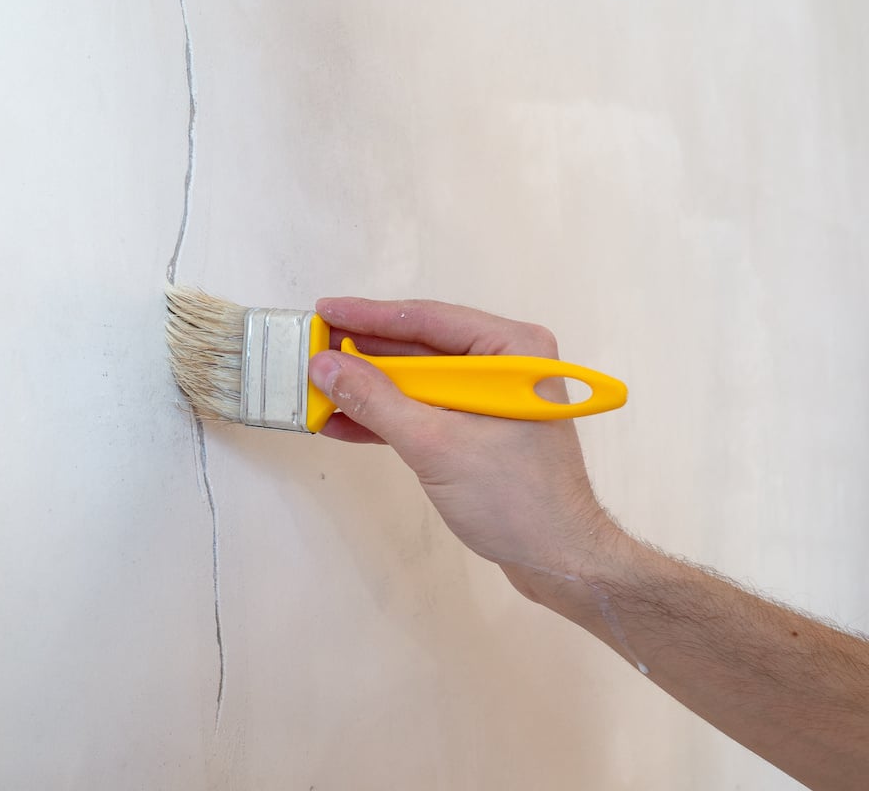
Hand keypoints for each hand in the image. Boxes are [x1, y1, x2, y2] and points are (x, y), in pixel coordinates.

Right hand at [308, 296, 623, 591]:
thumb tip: (325, 366)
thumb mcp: (435, 445)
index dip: (371, 316)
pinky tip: (340, 422)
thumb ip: (376, 401)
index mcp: (512, 350)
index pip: (430, 320)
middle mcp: (504, 365)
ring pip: (416, 382)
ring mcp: (490, 399)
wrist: (558, 560)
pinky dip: (384, 419)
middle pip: (420, 348)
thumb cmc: (516, 501)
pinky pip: (423, 412)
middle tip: (312, 347)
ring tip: (317, 386)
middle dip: (363, 353)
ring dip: (367, 389)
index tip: (325, 310)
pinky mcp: (478, 430)